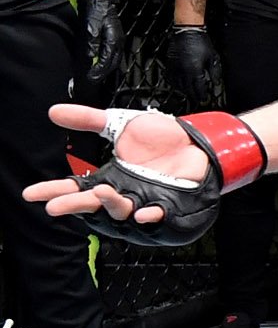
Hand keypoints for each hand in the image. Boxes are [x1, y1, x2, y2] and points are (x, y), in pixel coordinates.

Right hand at [23, 105, 208, 223]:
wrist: (195, 141)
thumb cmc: (159, 138)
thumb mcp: (120, 124)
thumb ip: (89, 120)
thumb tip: (54, 111)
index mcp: (107, 180)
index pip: (76, 189)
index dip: (55, 191)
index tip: (32, 194)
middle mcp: (123, 194)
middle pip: (93, 205)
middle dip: (74, 206)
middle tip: (54, 206)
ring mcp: (145, 201)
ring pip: (121, 212)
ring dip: (110, 205)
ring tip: (100, 194)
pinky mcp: (169, 204)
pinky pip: (158, 216)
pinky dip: (149, 216)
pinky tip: (142, 213)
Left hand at [75, 0, 123, 106]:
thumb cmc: (97, 12)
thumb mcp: (91, 31)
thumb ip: (91, 48)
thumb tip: (90, 62)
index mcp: (114, 44)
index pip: (107, 65)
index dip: (97, 75)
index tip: (89, 83)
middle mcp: (118, 44)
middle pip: (112, 66)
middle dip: (103, 77)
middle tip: (92, 87)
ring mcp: (116, 41)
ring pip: (111, 62)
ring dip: (104, 71)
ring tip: (95, 80)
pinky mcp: (112, 39)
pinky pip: (109, 56)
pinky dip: (104, 64)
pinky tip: (97, 66)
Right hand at [167, 25, 219, 109]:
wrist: (188, 31)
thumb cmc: (201, 42)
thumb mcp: (213, 57)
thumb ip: (215, 71)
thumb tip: (216, 82)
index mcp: (195, 70)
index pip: (198, 87)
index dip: (202, 95)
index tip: (204, 99)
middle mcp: (184, 71)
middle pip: (188, 88)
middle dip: (193, 95)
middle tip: (197, 100)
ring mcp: (175, 68)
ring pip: (178, 85)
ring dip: (184, 91)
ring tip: (189, 94)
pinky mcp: (170, 64)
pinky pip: (170, 78)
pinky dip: (174, 83)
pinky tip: (178, 85)